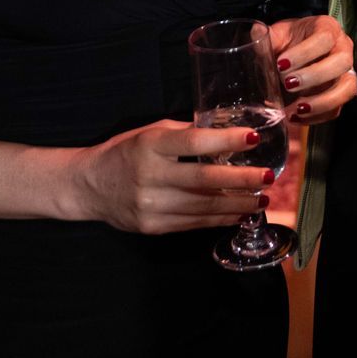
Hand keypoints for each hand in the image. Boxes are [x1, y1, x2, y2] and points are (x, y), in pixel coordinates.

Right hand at [65, 119, 274, 235]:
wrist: (88, 186)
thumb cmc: (125, 152)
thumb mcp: (151, 132)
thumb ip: (186, 133)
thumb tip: (227, 131)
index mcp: (151, 145)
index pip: (194, 142)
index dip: (226, 140)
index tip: (252, 138)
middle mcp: (150, 176)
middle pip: (204, 180)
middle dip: (241, 179)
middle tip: (268, 176)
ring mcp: (151, 205)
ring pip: (203, 207)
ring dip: (237, 204)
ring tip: (261, 198)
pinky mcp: (153, 227)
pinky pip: (193, 223)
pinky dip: (219, 218)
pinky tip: (238, 213)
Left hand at [268, 15, 356, 124]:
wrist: (297, 53)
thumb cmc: (290, 41)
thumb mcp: (278, 34)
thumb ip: (267, 35)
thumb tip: (256, 33)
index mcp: (328, 28)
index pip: (325, 38)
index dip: (305, 52)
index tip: (281, 64)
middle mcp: (343, 49)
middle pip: (341, 62)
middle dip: (315, 76)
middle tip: (288, 84)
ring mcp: (346, 72)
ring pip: (347, 88)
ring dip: (322, 101)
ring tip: (297, 108)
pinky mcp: (341, 94)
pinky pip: (337, 109)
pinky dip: (317, 117)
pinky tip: (296, 117)